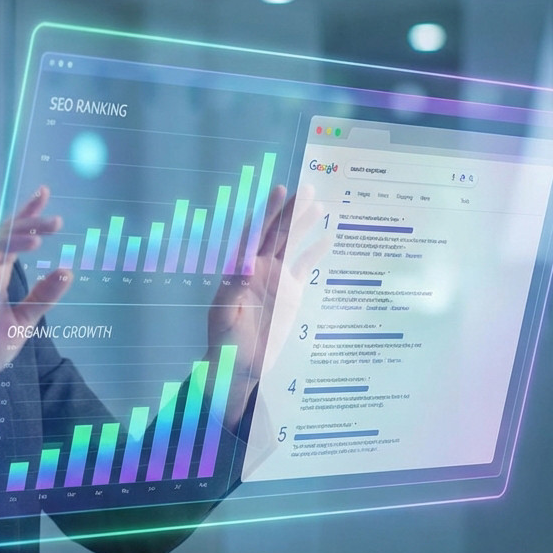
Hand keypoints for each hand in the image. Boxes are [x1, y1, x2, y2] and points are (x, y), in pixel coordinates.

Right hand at [0, 187, 71, 445]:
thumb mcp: (22, 323)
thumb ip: (42, 298)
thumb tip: (67, 271)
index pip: (13, 237)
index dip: (27, 214)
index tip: (45, 194)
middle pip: (3, 235)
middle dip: (28, 224)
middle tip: (55, 220)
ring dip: (12, 239)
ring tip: (39, 237)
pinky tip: (4, 253)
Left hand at [204, 184, 328, 416]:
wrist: (238, 364)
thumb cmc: (224, 340)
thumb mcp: (224, 314)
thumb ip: (233, 289)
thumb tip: (244, 265)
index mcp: (241, 268)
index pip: (256, 234)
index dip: (268, 212)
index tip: (280, 190)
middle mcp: (259, 268)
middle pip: (278, 233)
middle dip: (291, 211)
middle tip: (308, 188)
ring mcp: (277, 278)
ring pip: (293, 245)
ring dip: (304, 225)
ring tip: (320, 204)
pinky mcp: (291, 293)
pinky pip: (305, 267)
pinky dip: (315, 252)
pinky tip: (328, 237)